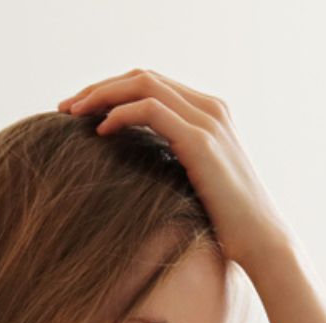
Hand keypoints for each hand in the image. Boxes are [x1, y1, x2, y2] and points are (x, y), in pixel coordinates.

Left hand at [56, 69, 293, 273]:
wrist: (261, 242)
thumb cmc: (225, 223)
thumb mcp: (194, 182)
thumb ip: (171, 161)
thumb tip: (132, 165)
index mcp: (208, 112)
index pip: (150, 83)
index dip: (110, 90)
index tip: (78, 110)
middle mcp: (210, 108)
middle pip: (142, 77)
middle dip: (99, 88)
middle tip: (65, 108)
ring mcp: (208, 121)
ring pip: (143, 85)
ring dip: (101, 95)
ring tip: (72, 114)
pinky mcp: (202, 141)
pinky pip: (151, 111)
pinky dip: (120, 114)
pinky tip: (100, 131)